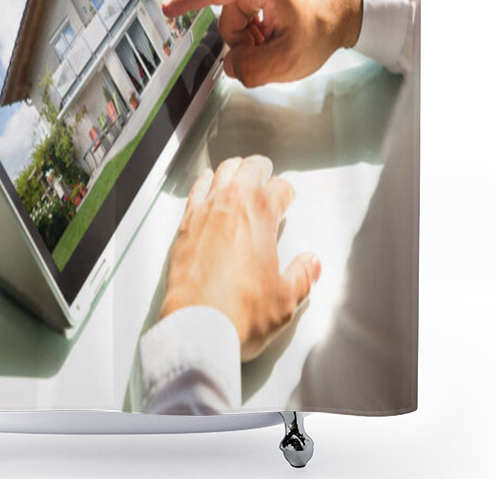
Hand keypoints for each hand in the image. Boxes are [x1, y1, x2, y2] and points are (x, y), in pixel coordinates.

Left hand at [159, 156, 321, 361]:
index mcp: (262, 214)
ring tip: (238, 172)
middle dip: (261, 169)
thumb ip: (302, 276)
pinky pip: (195, 191)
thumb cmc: (241, 312)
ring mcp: (205, 211)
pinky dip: (204, 182)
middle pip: (249, 168)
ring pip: (221, 172)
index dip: (286, 192)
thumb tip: (311, 263)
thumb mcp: (285, 299)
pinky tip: (206, 183)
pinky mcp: (184, 225)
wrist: (197, 326)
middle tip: (265, 173)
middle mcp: (232, 203)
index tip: (287, 197)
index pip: (280, 188)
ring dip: (233, 170)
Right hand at [162, 0, 362, 86]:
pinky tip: (280, 21)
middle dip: (243, 35)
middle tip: (268, 47)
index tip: (167, 8)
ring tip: (278, 35)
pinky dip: (260, 13)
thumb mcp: (291, 59)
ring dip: (253, 26)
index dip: (186, 1)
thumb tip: (231, 65)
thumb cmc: (330, 19)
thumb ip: (251, 69)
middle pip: (228, 10)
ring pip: (238, 4)